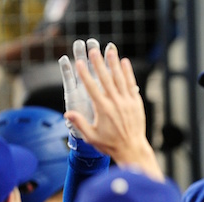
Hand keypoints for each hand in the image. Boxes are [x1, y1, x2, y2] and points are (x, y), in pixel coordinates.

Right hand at [63, 41, 162, 179]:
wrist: (132, 149)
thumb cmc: (110, 144)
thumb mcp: (92, 137)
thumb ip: (80, 124)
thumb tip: (67, 113)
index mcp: (103, 109)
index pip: (91, 88)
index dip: (84, 74)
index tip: (78, 63)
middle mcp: (116, 103)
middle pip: (106, 79)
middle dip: (98, 64)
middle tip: (93, 50)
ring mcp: (127, 102)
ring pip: (120, 79)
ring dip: (114, 64)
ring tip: (109, 50)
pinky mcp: (136, 103)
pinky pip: (131, 84)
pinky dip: (128, 73)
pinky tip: (124, 62)